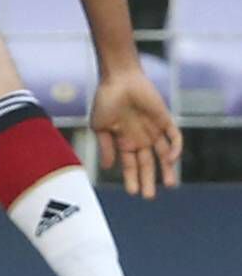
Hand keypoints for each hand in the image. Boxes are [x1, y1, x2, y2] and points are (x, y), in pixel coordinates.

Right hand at [91, 64, 180, 198]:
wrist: (118, 78)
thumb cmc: (105, 100)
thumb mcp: (99, 126)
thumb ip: (105, 146)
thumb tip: (108, 167)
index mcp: (124, 142)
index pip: (130, 165)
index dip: (131, 179)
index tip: (132, 193)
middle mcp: (140, 139)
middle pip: (147, 164)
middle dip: (148, 180)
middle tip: (149, 196)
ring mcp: (153, 130)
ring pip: (164, 155)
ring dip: (167, 169)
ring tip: (170, 184)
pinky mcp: (164, 119)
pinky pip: (174, 137)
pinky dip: (175, 148)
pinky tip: (171, 159)